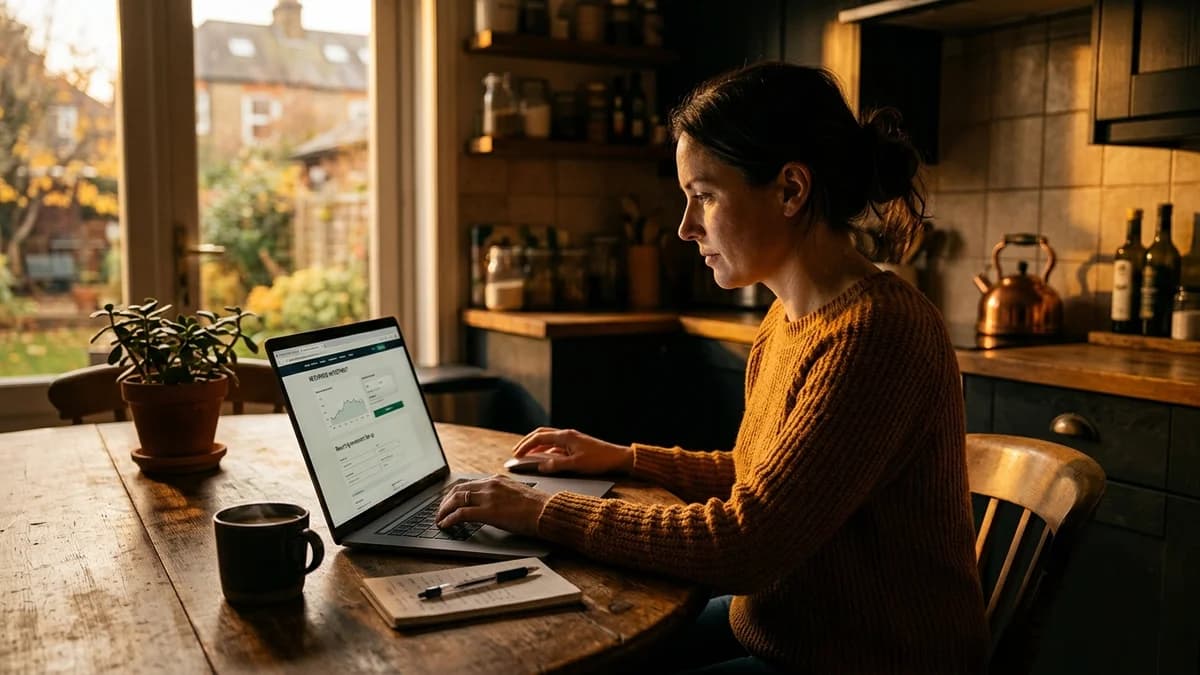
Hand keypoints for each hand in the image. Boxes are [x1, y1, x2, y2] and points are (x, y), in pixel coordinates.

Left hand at [435, 476, 548, 536]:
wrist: (547, 512)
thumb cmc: (537, 507)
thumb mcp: (516, 494)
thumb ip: (501, 495)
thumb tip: (492, 504)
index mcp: (496, 480)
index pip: (468, 483)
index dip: (455, 493)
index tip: (449, 501)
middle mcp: (490, 484)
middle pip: (458, 489)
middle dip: (445, 501)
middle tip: (440, 511)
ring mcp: (488, 497)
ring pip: (456, 499)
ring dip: (444, 510)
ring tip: (440, 519)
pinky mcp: (488, 512)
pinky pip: (461, 514)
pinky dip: (450, 519)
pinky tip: (446, 524)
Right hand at [511, 427, 633, 475]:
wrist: (617, 458)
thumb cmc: (599, 460)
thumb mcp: (576, 465)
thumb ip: (557, 465)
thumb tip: (540, 466)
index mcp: (565, 436)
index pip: (539, 437)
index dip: (525, 446)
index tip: (516, 455)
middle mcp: (566, 435)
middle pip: (541, 434)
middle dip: (527, 442)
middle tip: (516, 452)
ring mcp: (571, 439)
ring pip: (548, 438)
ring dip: (536, 445)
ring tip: (526, 454)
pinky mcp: (575, 445)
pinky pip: (555, 444)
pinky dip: (545, 449)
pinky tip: (544, 458)